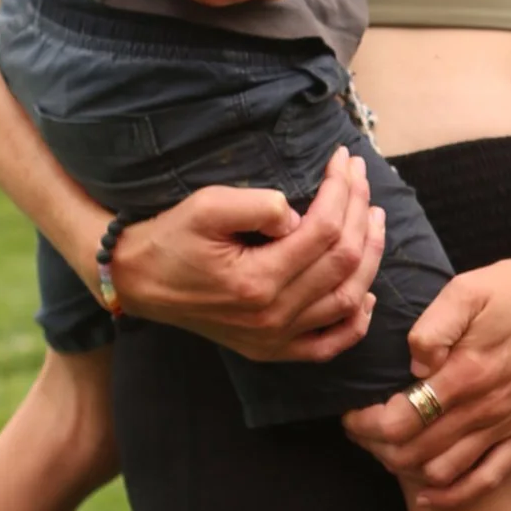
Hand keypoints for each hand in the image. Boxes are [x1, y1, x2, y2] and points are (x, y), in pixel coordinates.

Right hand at [107, 147, 383, 361]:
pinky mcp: (272, 349)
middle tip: (360, 179)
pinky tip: (367, 293)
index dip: (342, 190)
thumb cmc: (171, 239)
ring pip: (347, 300)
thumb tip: (299, 214)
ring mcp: (275, 338)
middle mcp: (272, 316)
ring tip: (372, 218)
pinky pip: (328, 345)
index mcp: (257, 280)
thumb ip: (258, 206)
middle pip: (343, 261)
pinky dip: (356, 322)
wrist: (139, 281)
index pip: (324, 230)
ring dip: (369, 257)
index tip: (344, 161)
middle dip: (359, 212)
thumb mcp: (206, 206)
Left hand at [343, 220, 510, 503]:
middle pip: (411, 453)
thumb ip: (432, 328)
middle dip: (376, 447)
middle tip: (363, 431)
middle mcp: (482, 409)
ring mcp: (505, 426)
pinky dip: (453, 495)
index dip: (364, 424)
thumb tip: (412, 365)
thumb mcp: (467, 290)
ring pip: (441, 471)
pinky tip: (430, 494)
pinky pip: (486, 480)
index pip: (396, 422)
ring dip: (407, 467)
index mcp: (463, 375)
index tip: (352, 412)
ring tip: (391, 449)